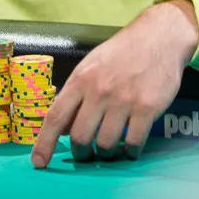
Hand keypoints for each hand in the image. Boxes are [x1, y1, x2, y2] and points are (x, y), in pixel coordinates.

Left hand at [30, 0, 198, 167]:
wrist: (159, 36)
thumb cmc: (123, 52)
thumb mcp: (92, 65)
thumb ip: (76, 93)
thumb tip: (64, 127)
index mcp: (81, 79)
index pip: (55, 116)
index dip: (44, 143)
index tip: (39, 162)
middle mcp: (99, 91)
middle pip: (80, 137)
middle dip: (81, 153)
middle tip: (86, 153)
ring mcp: (123, 100)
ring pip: (105, 144)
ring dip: (106, 154)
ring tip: (110, 149)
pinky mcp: (147, 108)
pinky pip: (133, 142)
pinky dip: (130, 152)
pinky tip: (130, 148)